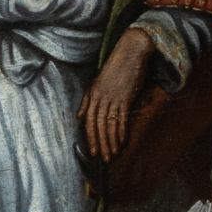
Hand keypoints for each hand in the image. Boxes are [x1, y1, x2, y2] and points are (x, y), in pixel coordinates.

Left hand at [79, 27, 157, 161]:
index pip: (88, 121)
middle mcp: (100, 97)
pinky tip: (122, 141)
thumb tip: (79, 116)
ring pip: (109, 124)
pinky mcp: (125, 97)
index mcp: (92, 94)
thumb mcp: (97, 82)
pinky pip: (122, 118)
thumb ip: (87, 100)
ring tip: (113, 155)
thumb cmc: (115, 67)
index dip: (90, 137)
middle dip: (101, 144)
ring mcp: (113, 97)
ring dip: (111, 141)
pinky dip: (121, 132)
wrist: (131, 52)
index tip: (93, 152)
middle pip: (98, 125)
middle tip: (104, 159)